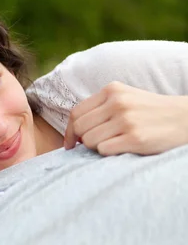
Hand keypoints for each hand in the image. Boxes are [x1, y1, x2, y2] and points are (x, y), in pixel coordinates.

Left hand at [64, 81, 187, 155]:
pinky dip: (109, 153)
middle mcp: (117, 102)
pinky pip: (104, 150)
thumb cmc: (150, 112)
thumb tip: (73, 131)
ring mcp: (126, 120)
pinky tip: (123, 148)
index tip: (71, 143)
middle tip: (97, 144)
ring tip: (115, 143)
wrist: (186, 119)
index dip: (69, 131)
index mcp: (112, 90)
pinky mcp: (135, 138)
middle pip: (79, 128)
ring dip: (97, 147)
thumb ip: (100, 108)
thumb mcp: (126, 98)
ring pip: (89, 141)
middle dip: (83, 140)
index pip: (76, 113)